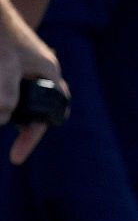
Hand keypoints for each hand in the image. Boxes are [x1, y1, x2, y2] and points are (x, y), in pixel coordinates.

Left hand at [0, 0, 65, 163]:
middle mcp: (40, 71)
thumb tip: (2, 121)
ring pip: (17, 99)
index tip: (16, 157)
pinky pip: (8, 87)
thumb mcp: (3, 68)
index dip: (32, 138)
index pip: (49, 114)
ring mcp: (24, 67)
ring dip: (6, 110)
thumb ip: (5, 96)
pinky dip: (2, 97)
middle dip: (17, 124)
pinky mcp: (9, 63)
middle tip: (8, 141)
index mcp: (48, 72)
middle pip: (34, 108)